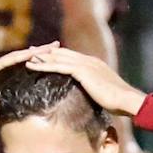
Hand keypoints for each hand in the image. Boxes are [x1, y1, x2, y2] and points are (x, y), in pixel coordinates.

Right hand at [0, 44, 56, 125]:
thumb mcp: (2, 108)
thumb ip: (13, 102)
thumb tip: (30, 107)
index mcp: (1, 76)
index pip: (23, 66)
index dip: (39, 61)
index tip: (56, 57)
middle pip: (22, 58)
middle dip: (41, 51)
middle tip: (57, 45)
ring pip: (16, 57)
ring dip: (33, 51)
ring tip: (49, 47)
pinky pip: (4, 62)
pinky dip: (18, 58)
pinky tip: (31, 54)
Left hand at [24, 46, 146, 118]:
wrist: (126, 100)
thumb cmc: (118, 102)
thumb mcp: (103, 93)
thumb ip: (94, 91)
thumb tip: (89, 98)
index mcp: (94, 64)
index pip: (72, 56)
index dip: (58, 55)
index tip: (46, 55)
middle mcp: (89, 61)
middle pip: (62, 53)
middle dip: (46, 52)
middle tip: (31, 51)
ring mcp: (85, 64)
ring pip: (58, 58)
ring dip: (41, 57)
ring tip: (26, 56)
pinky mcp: (82, 71)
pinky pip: (58, 66)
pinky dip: (43, 65)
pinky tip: (32, 66)